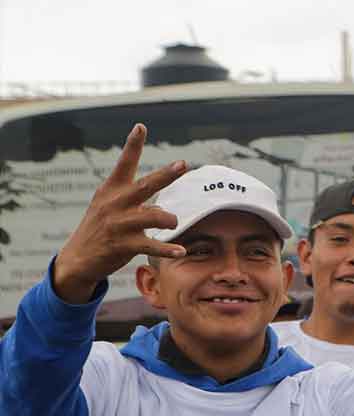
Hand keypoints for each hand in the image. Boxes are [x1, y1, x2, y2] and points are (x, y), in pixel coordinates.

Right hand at [53, 124, 187, 302]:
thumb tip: (163, 203)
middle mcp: (115, 203)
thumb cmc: (101, 227)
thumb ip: (135, 199)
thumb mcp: (110, 206)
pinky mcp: (123, 245)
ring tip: (174, 223)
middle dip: (166, 175)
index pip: (124, 163)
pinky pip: (151, 246)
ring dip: (169, 220)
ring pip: (154, 217)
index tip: (141, 126)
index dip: (133, 144)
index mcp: (112, 190)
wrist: (78, 258)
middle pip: (146, 185)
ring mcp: (119, 224)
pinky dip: (168, 249)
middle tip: (183, 164)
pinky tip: (180, 251)